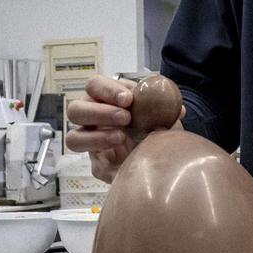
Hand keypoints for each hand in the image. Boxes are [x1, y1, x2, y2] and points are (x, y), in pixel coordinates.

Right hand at [64, 76, 181, 182]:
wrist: (161, 156)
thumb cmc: (155, 127)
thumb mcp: (163, 115)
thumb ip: (166, 109)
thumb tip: (179, 110)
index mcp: (104, 99)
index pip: (94, 86)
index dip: (107, 90)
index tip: (128, 99)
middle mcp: (92, 119)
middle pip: (75, 110)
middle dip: (99, 112)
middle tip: (125, 118)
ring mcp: (92, 143)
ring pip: (73, 138)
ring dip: (96, 137)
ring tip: (120, 138)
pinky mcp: (99, 166)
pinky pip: (94, 166)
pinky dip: (110, 166)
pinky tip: (126, 164)